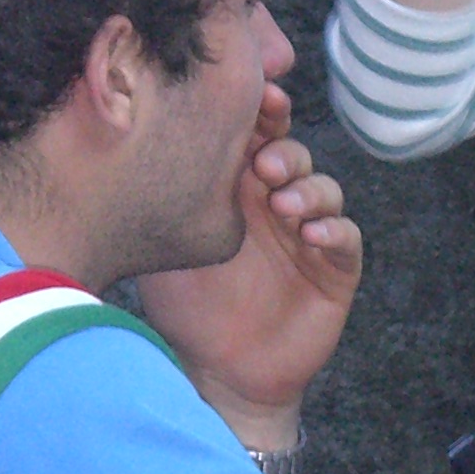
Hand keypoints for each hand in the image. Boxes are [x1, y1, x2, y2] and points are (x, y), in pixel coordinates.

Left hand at [134, 88, 362, 428]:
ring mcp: (307, 234)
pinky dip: (334, 228)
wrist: (217, 373)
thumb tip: (128, 148)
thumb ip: (158, 200)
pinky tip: (312, 233)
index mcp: (235, 189)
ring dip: (308, 187)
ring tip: (282, 203)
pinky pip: (346, 237)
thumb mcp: (164, 245)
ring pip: (324, 188)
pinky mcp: (334, 269)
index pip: (253, 137)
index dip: (257, 114)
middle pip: (292, 152)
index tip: (251, 100)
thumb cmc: (184, 307)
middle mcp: (274, 203)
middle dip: (283, 147)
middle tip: (263, 162)